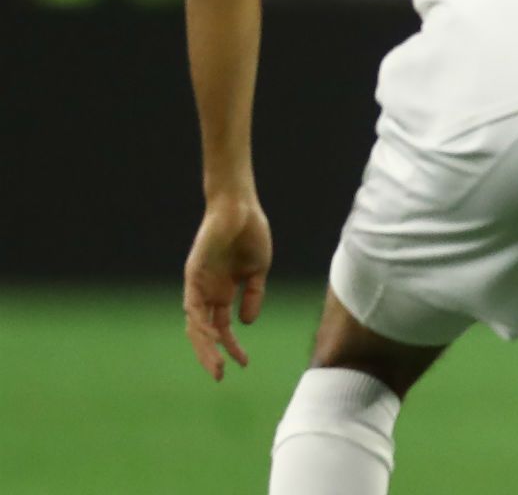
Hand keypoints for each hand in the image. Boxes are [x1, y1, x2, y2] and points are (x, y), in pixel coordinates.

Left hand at [183, 196, 271, 380]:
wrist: (241, 208)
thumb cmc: (250, 234)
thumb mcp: (257, 271)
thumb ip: (252, 297)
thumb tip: (246, 324)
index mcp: (224, 292)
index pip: (223, 327)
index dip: (232, 347)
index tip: (244, 363)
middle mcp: (208, 292)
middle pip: (205, 331)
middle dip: (212, 355)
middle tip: (220, 377)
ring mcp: (199, 284)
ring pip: (195, 323)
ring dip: (204, 346)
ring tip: (215, 366)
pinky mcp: (193, 274)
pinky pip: (193, 305)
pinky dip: (200, 323)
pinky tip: (211, 337)